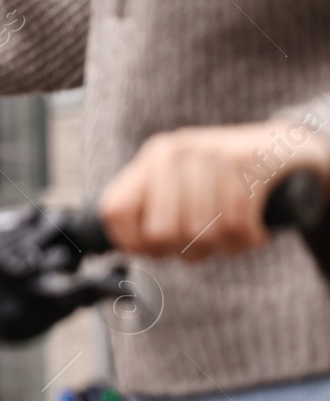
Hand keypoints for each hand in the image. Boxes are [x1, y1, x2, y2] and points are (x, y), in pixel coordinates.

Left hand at [98, 120, 329, 260]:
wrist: (286, 146)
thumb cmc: (227, 178)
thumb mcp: (184, 182)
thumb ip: (155, 208)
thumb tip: (129, 248)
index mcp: (152, 158)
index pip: (114, 210)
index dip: (132, 244)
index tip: (156, 253)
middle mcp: (175, 152)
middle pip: (161, 232)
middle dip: (185, 251)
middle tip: (206, 245)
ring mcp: (211, 154)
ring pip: (201, 233)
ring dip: (223, 248)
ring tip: (233, 237)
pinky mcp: (247, 162)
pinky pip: (237, 226)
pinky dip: (248, 241)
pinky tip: (255, 234)